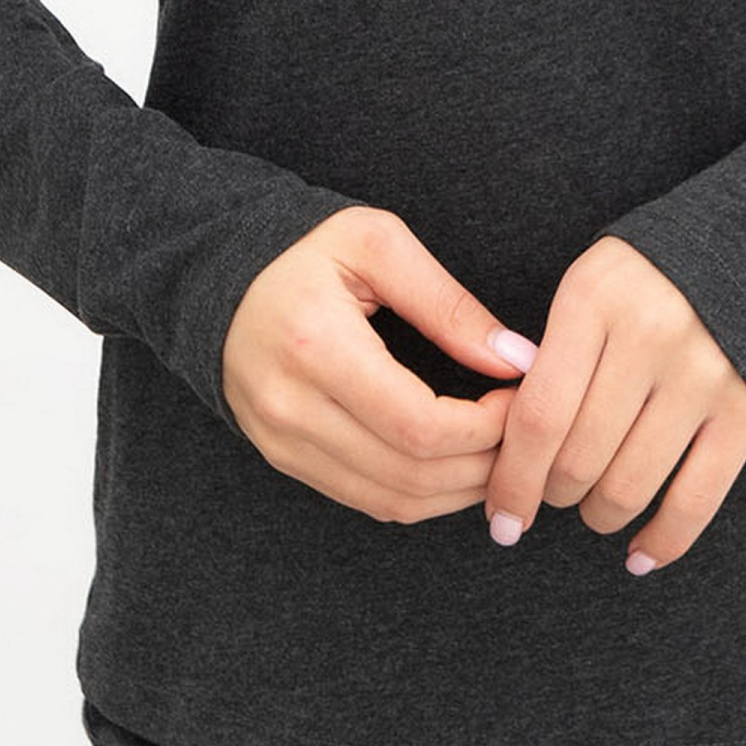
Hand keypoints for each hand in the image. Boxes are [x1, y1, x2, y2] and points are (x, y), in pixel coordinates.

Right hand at [221, 206, 539, 522]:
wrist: (219, 276)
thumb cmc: (305, 249)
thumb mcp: (378, 244)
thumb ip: (448, 303)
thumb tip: (517, 359)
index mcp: (316, 346)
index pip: (419, 426)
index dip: (487, 428)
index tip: (522, 397)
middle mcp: (291, 407)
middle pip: (410, 475)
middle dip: (484, 464)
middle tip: (526, 431)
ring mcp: (282, 443)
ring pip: (392, 500)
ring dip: (460, 490)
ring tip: (501, 450)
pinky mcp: (284, 460)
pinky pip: (366, 500)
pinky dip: (422, 493)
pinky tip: (456, 463)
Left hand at [482, 235, 745, 574]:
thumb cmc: (646, 279)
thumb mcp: (589, 288)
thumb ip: (551, 356)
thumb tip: (507, 452)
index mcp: (595, 298)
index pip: (539, 414)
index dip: (512, 479)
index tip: (499, 517)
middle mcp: (650, 335)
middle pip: (579, 457)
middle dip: (552, 494)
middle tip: (550, 493)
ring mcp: (703, 374)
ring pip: (630, 485)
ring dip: (598, 515)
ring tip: (592, 509)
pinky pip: (696, 501)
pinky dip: (662, 541)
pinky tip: (638, 555)